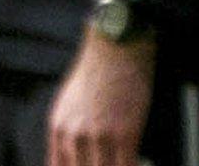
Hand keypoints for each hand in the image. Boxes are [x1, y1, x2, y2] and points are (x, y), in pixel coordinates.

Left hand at [46, 26, 154, 165]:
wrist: (117, 45)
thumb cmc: (99, 67)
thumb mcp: (70, 100)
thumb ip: (70, 129)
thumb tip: (78, 152)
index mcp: (59, 128)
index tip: (91, 165)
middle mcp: (74, 136)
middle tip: (107, 161)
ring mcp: (100, 136)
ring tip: (121, 162)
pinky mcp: (126, 133)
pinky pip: (127, 164)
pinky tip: (139, 163)